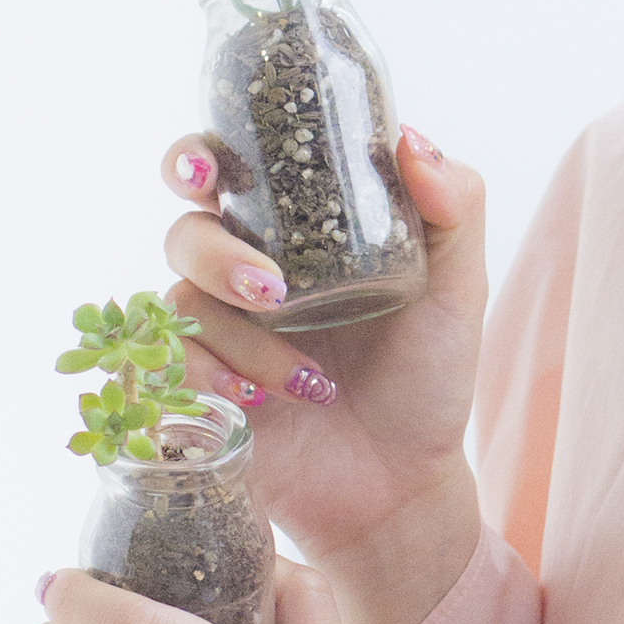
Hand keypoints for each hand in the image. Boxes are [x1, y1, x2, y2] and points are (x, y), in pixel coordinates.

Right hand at [156, 125, 487, 570]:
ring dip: (238, 335)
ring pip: (181, 301)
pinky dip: (208, 378)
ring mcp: (217, 334)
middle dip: (213, 252)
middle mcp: (244, 274)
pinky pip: (166, 368)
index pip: (225, 171)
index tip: (204, 172)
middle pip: (186, 231)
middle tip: (269, 289)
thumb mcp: (457, 289)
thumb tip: (411, 139)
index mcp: (294, 232)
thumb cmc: (427, 377)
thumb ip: (454, 208)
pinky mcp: (196, 392)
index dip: (194, 158)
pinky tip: (257, 400)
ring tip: (301, 374)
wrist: (402, 484)